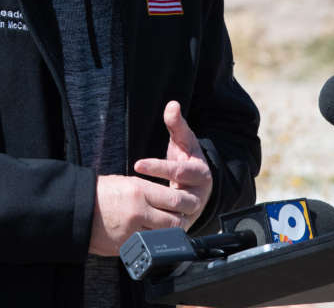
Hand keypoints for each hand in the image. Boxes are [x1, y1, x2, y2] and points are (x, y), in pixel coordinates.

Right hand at [88, 174, 201, 256]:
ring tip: (162, 229)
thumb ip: (148, 192)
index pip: (176, 200)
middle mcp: (140, 211)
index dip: (186, 205)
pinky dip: (150, 242)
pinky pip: (147, 246)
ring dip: (166, 234)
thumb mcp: (126, 183)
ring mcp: (133, 230)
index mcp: (141, 191)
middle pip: (175, 221)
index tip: (186, 205)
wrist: (76, 208)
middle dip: (180, 221)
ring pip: (164, 236)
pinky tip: (146, 237)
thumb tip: (167, 202)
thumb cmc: (100, 193)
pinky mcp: (126, 245)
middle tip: (178, 219)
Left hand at [133, 101, 212, 229]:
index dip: (158, 167)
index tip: (137, 164)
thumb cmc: (187, 158)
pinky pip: (172, 229)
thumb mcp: (183, 140)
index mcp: (200, 172)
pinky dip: (158, 228)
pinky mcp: (185, 223)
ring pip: (177, 217)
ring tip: (137, 212)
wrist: (197, 182)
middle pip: (179, 196)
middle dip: (156, 193)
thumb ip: (176, 124)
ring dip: (157, 216)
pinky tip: (140, 227)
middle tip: (133, 190)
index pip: (179, 170)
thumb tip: (173, 105)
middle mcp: (200, 193)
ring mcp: (193, 210)